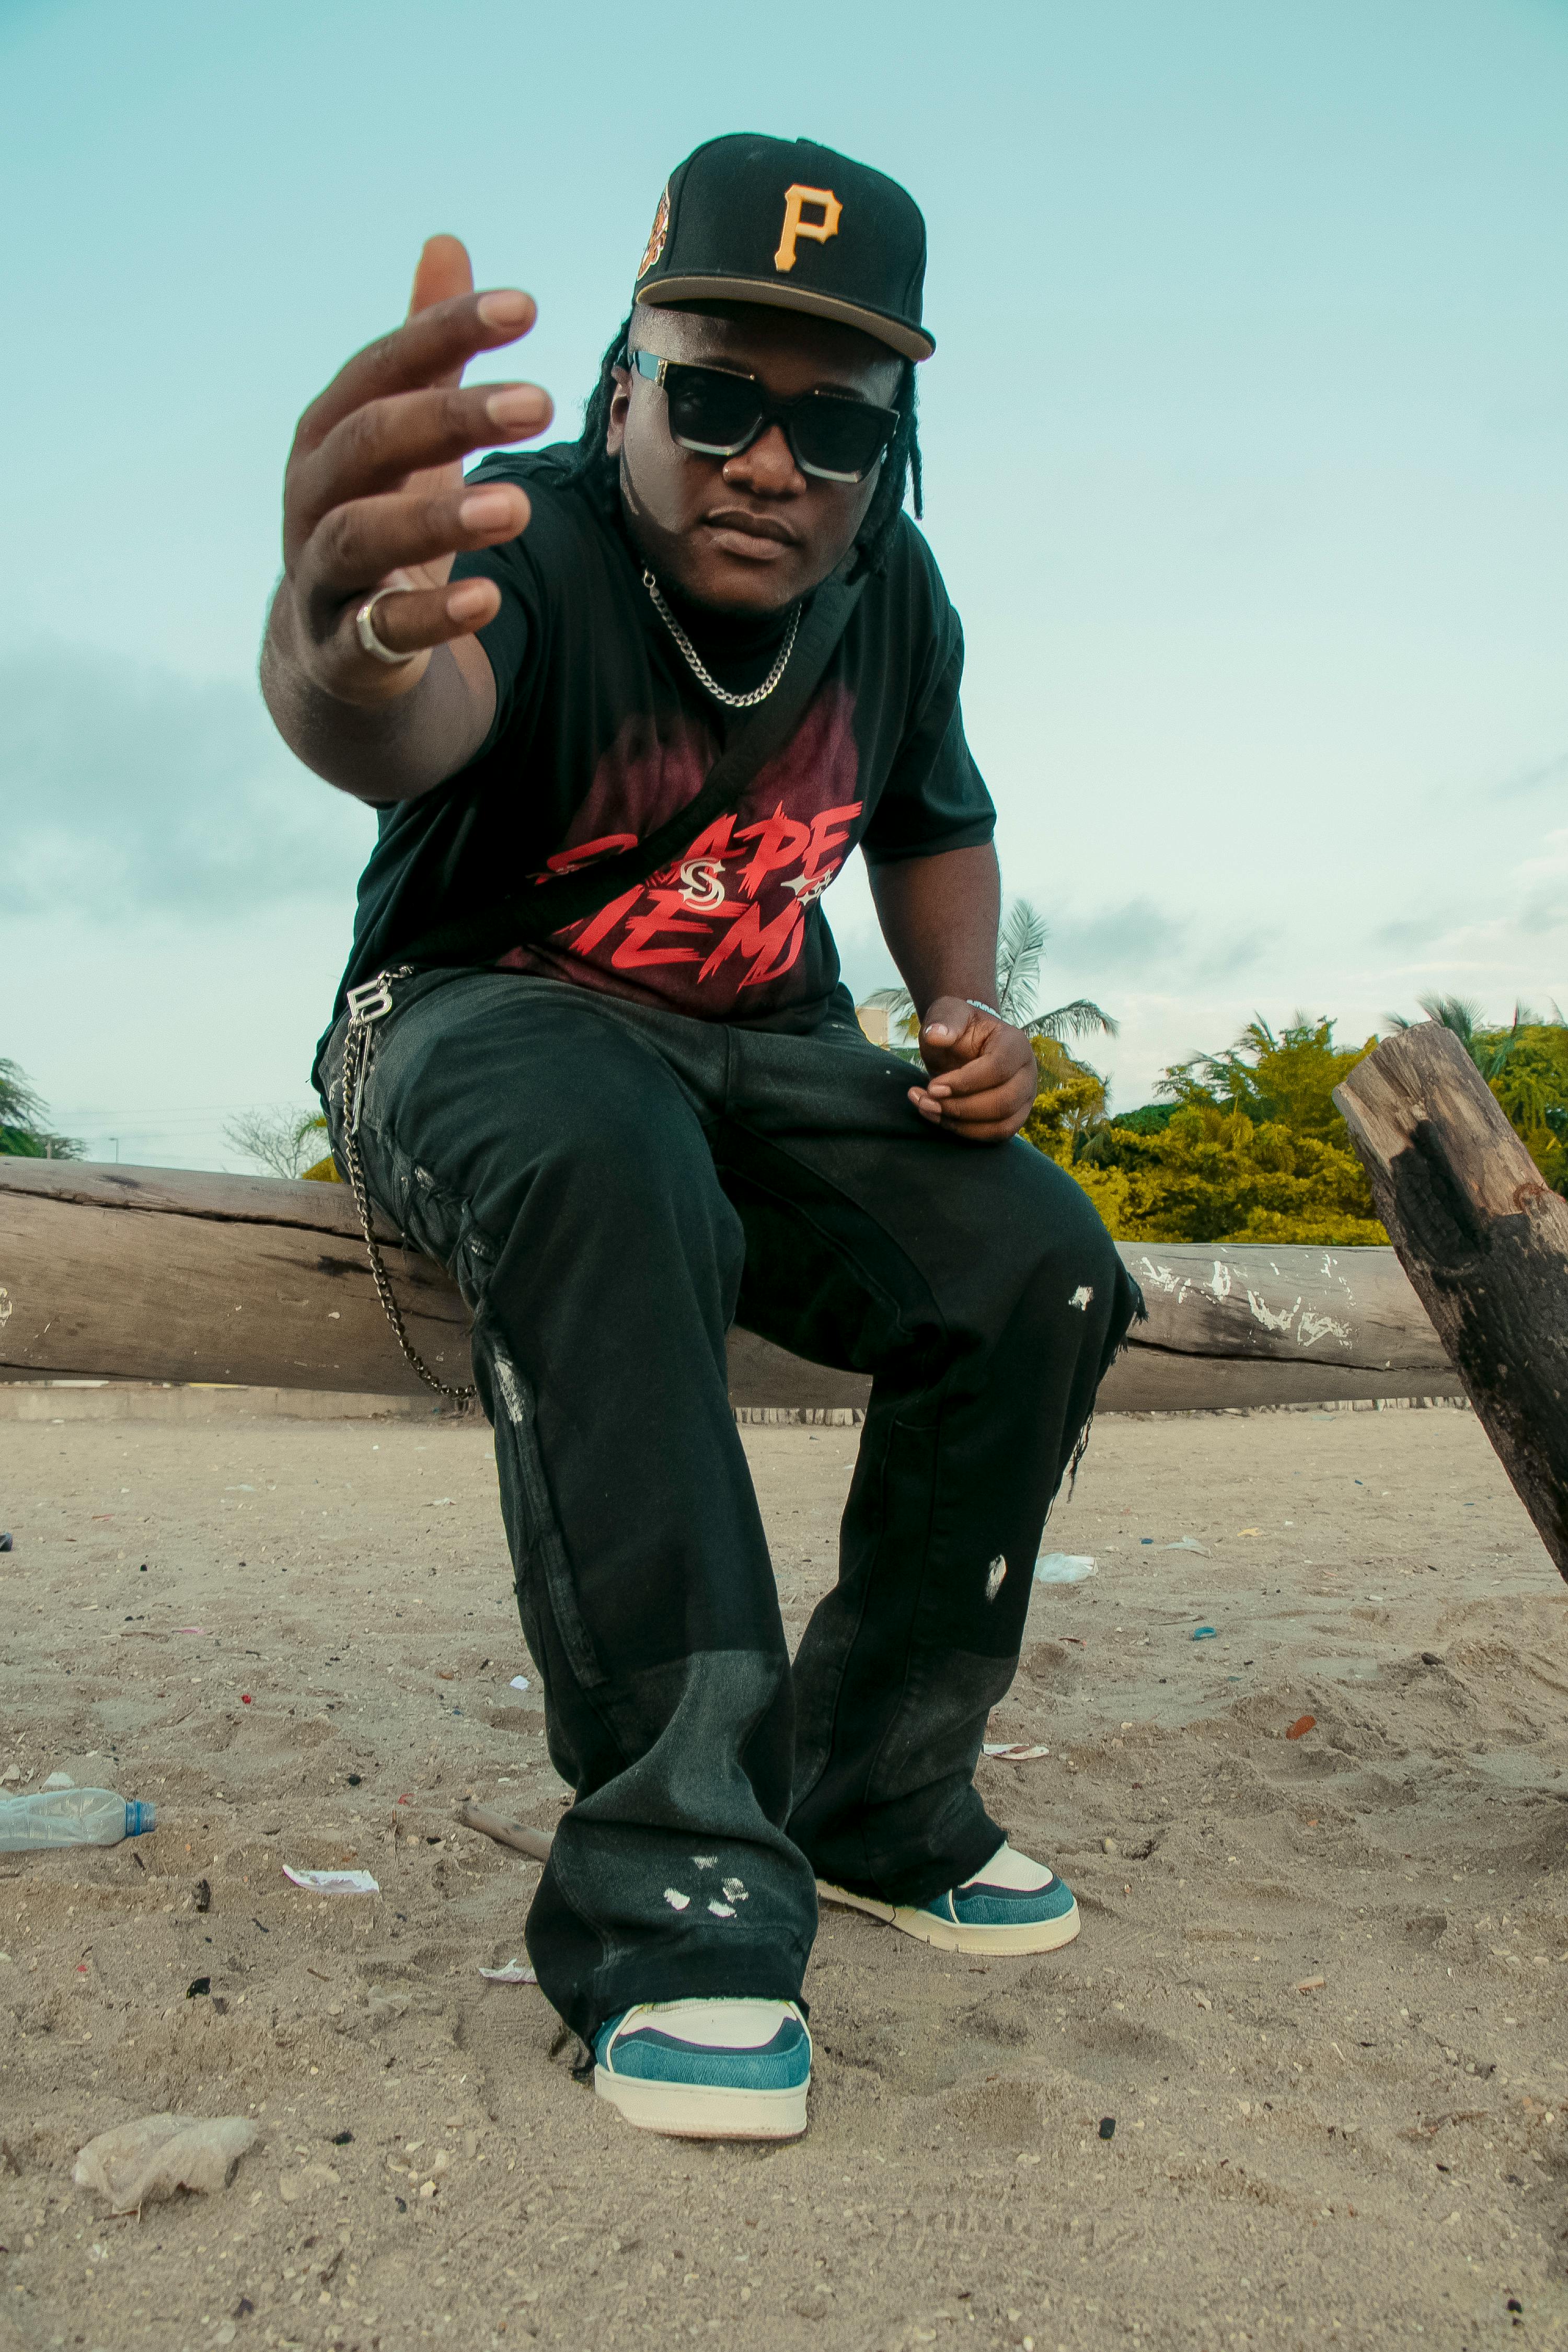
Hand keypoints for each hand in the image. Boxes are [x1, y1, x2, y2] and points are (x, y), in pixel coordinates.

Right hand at [275, 236, 553, 703]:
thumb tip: (447, 244)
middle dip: (449, 417)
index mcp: (331, 433)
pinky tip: (487, 598)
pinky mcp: (340, 648)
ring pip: (361, 533)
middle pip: (369, 441)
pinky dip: (431, 616)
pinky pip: (379, 630)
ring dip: (439, 517)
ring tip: (518, 506)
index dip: (445, 332)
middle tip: (539, 402)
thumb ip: (426, 357)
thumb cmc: (378, 522)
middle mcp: (313, 493)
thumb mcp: (402, 440)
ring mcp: (319, 573)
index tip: (526, 307)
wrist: (333, 657)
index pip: (383, 367)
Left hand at [907, 998, 1037, 1143]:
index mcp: (1016, 1044)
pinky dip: (965, 1132)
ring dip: (960, 1124)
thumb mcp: (947, 1014)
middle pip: (1003, 1102)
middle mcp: (1027, 1073)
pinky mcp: (1014, 1117)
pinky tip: (938, 1118)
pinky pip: (996, 1135)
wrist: (963, 1045)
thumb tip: (935, 1035)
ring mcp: (1024, 1098)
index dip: (965, 1082)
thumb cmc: (956, 1028)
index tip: (932, 1086)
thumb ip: (943, 1020)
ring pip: (1001, 1125)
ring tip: (926, 1109)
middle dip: (960, 1107)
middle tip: (925, 1101)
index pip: (998, 1068)